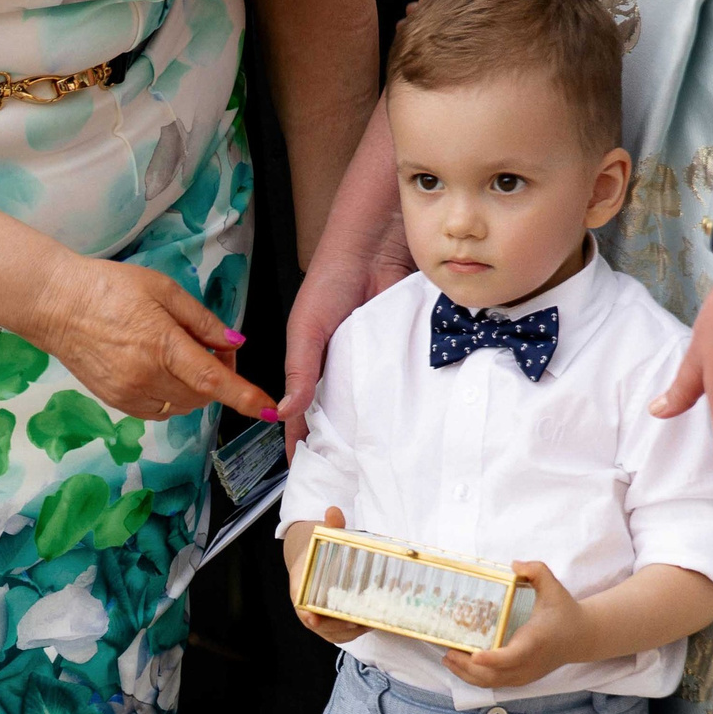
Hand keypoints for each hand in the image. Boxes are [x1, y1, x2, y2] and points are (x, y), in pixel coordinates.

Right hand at [26, 254, 271, 421]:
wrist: (57, 304)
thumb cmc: (108, 288)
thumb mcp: (163, 290)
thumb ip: (202, 320)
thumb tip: (233, 344)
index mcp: (161, 344)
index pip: (213, 380)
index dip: (245, 397)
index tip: (270, 410)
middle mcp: (146, 376)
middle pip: (203, 395)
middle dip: (220, 377)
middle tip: (213, 347)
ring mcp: (130, 393)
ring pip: (184, 406)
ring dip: (197, 389)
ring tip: (184, 355)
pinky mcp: (117, 402)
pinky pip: (161, 410)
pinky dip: (174, 396)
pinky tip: (164, 370)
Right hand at [278, 104, 410, 455]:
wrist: (380, 234)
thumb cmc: (335, 272)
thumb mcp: (307, 325)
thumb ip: (300, 369)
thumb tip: (284, 412)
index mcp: (323, 364)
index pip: (311, 413)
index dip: (310, 442)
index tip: (313, 474)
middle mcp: (357, 366)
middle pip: (354, 415)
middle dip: (354, 446)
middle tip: (358, 480)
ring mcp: (389, 359)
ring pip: (390, 403)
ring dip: (393, 427)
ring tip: (396, 462)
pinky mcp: (419, 346)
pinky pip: (423, 378)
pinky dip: (425, 397)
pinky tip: (428, 421)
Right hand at [283, 510, 366, 644]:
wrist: (308, 558)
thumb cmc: (317, 548)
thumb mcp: (323, 534)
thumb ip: (331, 525)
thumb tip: (334, 511)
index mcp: (299, 580)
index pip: (299, 598)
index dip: (305, 611)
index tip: (312, 619)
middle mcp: (304, 600)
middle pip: (316, 620)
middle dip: (336, 625)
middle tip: (355, 622)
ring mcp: (314, 613)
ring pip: (328, 631)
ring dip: (347, 632)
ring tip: (368, 625)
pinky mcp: (326, 622)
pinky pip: (336, 633)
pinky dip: (352, 633)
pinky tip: (369, 625)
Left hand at [442, 561, 588, 690]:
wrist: (581, 637)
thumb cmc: (564, 611)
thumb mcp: (554, 587)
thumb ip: (537, 571)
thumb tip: (514, 564)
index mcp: (535, 641)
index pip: (513, 656)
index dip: (493, 659)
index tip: (475, 656)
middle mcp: (529, 663)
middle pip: (495, 675)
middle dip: (468, 667)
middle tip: (448, 651)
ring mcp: (524, 674)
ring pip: (491, 683)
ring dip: (467, 674)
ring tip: (447, 658)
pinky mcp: (520, 679)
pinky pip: (494, 683)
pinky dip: (475, 678)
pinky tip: (460, 665)